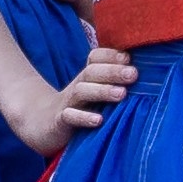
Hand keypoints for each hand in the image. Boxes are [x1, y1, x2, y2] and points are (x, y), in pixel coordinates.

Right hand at [16, 45, 134, 151]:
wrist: (40, 125)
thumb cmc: (77, 109)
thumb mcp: (93, 93)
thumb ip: (111, 82)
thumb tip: (142, 73)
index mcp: (87, 78)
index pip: (95, 58)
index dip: (110, 55)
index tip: (129, 58)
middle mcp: (77, 87)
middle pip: (91, 73)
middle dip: (113, 72)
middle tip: (133, 74)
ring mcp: (67, 104)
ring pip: (82, 92)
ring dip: (102, 91)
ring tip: (121, 94)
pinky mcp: (59, 122)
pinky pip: (70, 117)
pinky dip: (83, 117)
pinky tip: (99, 120)